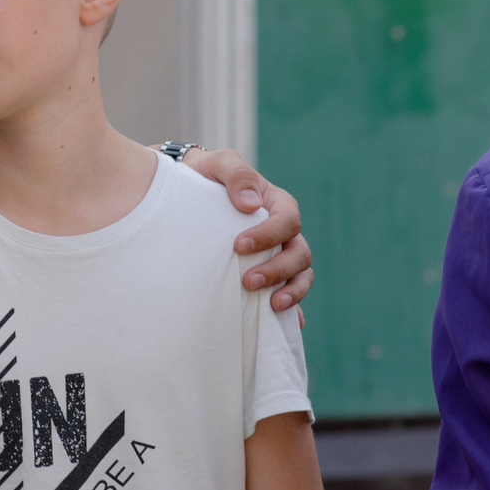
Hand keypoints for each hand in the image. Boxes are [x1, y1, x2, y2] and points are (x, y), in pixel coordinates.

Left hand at [182, 147, 313, 310]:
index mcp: (276, 204)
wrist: (189, 193)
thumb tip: (250, 203)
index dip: (270, 235)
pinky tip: (284, 325)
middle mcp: (283, 232)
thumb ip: (237, 175)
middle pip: (300, 254)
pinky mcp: (268, 274)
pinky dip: (292, 310)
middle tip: (248, 281)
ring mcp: (278, 254)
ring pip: (301, 275)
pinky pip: (288, 293)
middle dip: (278, 270)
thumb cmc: (206, 176)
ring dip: (291, 292)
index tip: (239, 246)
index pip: (288, 221)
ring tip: (271, 306)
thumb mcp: (219, 163)